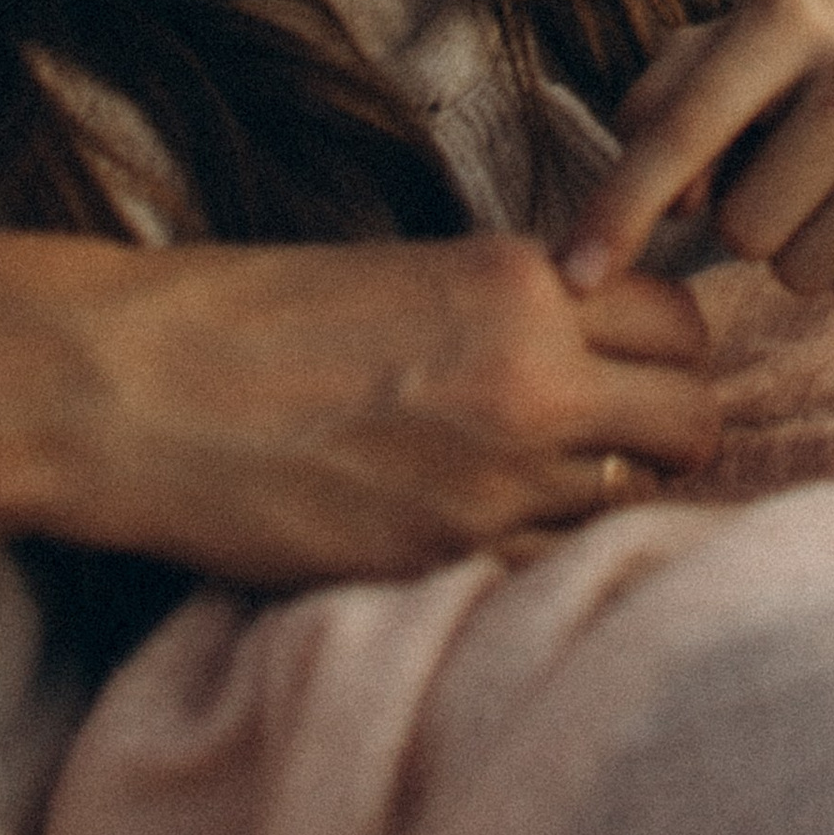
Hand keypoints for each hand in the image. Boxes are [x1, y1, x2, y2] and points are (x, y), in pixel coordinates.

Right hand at [0, 225, 720, 581]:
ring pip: (633, 501)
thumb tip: (595, 342)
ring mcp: (493, 482)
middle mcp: (531, 379)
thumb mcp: (410, 271)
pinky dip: (537, 550)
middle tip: (609, 430)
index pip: (682, 322)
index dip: (661, 344)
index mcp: (519, 285)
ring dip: (604, 494)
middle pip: (694, 420)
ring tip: (535, 480)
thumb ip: (513, 310)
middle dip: (666, 428)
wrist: (139, 390)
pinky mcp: (442, 559)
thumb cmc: (257, 312)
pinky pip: (549, 563)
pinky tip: (484, 527)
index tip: (625, 357)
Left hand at [561, 0, 833, 323]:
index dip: (619, 208)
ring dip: (803, 252)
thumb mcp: (715, 58)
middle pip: (744, 230)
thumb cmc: (789, 72)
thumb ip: (656, 113)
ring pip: (806, 275)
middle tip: (786, 171)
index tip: (572, 278)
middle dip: (746, 220)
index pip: (683, 130)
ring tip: (833, 189)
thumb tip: (674, 208)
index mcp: (784, 21)